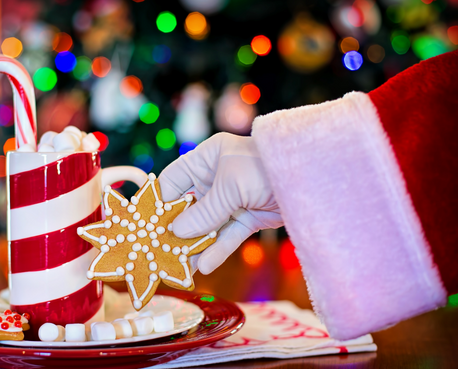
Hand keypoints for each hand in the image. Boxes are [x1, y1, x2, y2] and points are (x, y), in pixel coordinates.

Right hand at [158, 132, 283, 273]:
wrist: (312, 177)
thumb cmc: (266, 167)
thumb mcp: (230, 186)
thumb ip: (204, 211)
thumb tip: (176, 232)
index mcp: (206, 159)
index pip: (173, 181)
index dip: (159, 203)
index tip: (145, 226)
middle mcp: (215, 178)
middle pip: (187, 207)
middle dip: (175, 230)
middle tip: (158, 251)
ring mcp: (231, 199)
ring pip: (206, 225)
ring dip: (194, 245)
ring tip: (178, 267)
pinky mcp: (247, 217)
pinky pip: (227, 235)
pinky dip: (216, 250)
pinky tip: (203, 266)